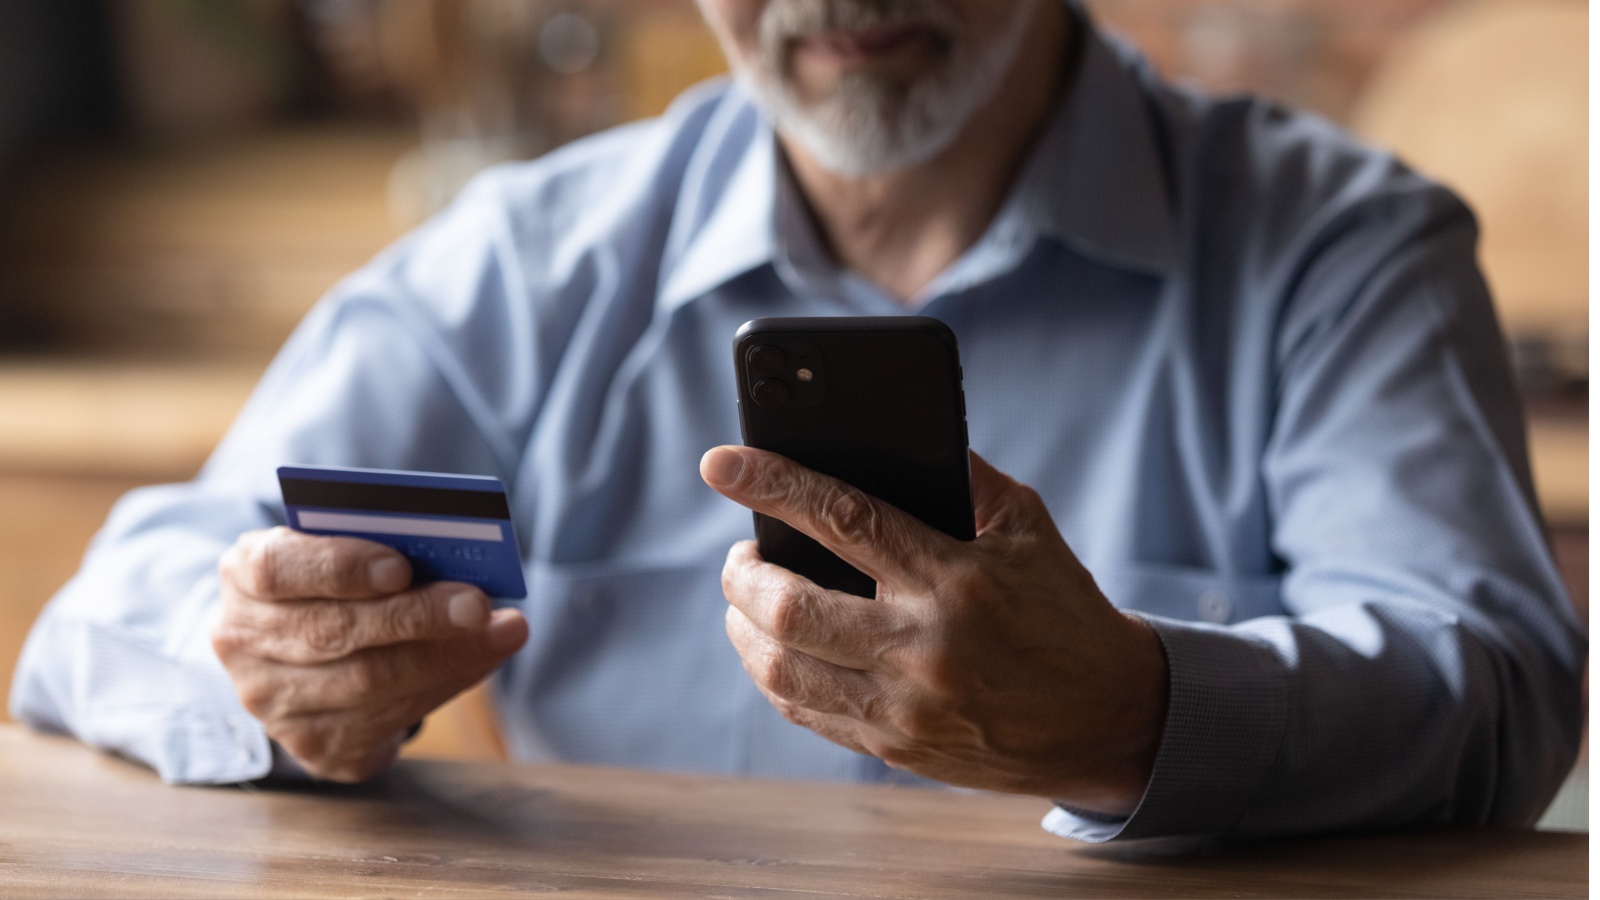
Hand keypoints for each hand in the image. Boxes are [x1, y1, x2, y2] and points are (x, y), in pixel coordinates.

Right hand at [212, 527, 527, 781]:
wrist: (296, 653)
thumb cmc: (330, 583)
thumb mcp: (333, 550)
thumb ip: (374, 546)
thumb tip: (450, 557)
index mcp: (243, 578)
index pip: (278, 570)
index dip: (340, 568)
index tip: (401, 566)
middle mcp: (245, 645)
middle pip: (334, 632)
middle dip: (416, 617)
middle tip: (478, 603)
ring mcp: (274, 705)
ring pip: (369, 683)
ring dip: (448, 655)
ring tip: (503, 631)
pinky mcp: (316, 746)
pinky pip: (389, 720)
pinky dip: (445, 683)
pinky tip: (483, 659)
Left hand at [701, 447, 1168, 816]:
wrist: (1109, 718)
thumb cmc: (1062, 608)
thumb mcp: (1027, 526)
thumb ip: (960, 476)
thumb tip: (882, 436)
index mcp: (955, 579)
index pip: (843, 518)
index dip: (772, 484)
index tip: (721, 463)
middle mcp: (922, 647)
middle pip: (788, 606)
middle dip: (741, 573)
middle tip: (740, 555)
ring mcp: (904, 708)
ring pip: (780, 670)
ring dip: (743, 628)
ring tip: (748, 601)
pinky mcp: (895, 749)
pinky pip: (804, 712)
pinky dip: (774, 673)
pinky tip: (775, 648)